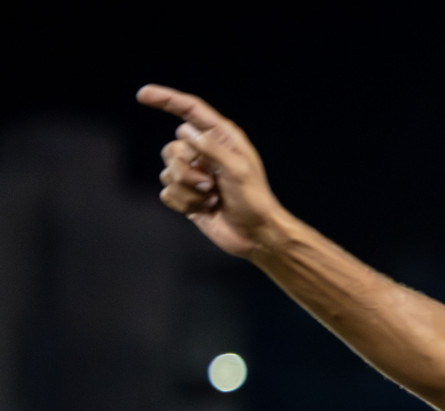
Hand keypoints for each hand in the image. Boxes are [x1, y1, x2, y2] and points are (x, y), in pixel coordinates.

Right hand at [136, 84, 282, 256]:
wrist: (255, 234)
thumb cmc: (254, 200)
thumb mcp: (238, 169)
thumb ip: (211, 147)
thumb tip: (184, 129)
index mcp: (222, 138)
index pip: (190, 110)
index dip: (166, 99)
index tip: (142, 94)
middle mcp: (205, 152)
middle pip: (172, 149)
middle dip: (186, 171)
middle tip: (211, 185)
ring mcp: (194, 174)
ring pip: (167, 173)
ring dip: (189, 191)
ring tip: (212, 198)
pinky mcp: (187, 195)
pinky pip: (167, 193)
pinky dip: (185, 204)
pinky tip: (205, 209)